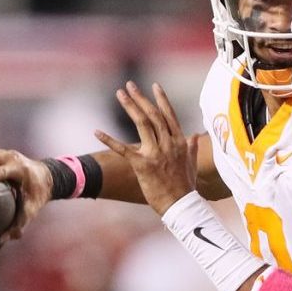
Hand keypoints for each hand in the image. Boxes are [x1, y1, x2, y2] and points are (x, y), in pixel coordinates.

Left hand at [95, 81, 195, 215]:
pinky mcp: (142, 165)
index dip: (161, 99)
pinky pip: (123, 149)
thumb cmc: (186, 187)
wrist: (181, 205)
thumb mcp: (191, 164)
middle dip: (141, 98)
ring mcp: (155, 153)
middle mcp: (168, 144)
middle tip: (129, 85)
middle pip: (153, 115)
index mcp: (179, 142)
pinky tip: (96, 131)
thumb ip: (191, 148)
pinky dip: (109, 139)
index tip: (154, 86)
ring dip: (130, 106)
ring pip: (141, 123)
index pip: (169, 115)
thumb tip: (195, 135)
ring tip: (120, 94)